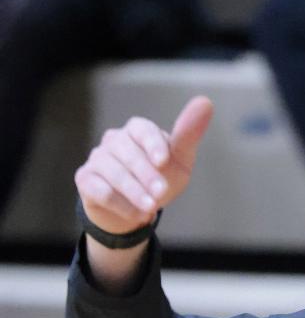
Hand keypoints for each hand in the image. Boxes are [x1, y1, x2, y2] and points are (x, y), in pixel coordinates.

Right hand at [75, 95, 213, 236]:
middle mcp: (115, 140)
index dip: (152, 144)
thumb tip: (205, 102)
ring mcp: (98, 159)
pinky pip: (99, 190)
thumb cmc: (160, 179)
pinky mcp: (86, 179)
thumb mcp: (179, 161)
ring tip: (150, 208)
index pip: (142, 130)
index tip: (163, 161)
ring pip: (112, 172)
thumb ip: (188, 135)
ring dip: (133, 192)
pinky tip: (136, 215)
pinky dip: (120, 204)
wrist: (135, 209)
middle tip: (160, 194)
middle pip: (128, 153)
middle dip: (146, 175)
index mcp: (138, 131)